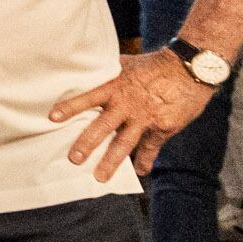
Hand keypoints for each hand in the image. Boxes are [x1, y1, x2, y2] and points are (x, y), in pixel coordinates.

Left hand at [50, 49, 218, 180]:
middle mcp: (127, 104)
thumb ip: (107, 73)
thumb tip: (85, 71)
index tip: (53, 118)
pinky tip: (140, 172)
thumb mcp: (127, 65)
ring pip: (125, 143)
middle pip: (103, 126)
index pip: (89, 97)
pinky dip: (145, 161)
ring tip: (100, 177)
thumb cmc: (154, 65)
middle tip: (74, 159)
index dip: (71, 107)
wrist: (189, 68)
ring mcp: (145, 118)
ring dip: (112, 161)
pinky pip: (151, 148)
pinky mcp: (163, 128)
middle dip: (87, 143)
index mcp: (116, 87)